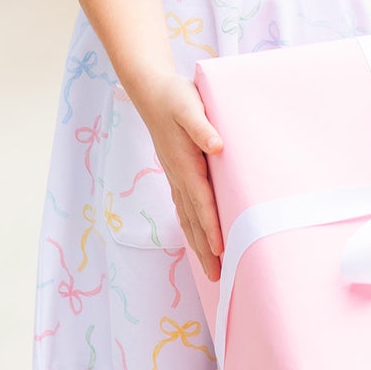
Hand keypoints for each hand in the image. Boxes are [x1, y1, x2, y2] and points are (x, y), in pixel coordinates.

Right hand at [132, 69, 225, 282]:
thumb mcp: (189, 105)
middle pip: (194, 219)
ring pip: (188, 217)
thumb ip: (202, 126)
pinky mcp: (176, 171)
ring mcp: (175, 176)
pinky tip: (196, 236)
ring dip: (198, 243)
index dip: (211, 227)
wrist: (151, 90)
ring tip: (209, 268)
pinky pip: (184, 206)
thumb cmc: (174, 96)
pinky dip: (191, 226)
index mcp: (185, 163)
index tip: (219, 251)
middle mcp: (179, 175)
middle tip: (217, 279)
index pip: (201, 202)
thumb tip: (217, 146)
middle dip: (205, 249)